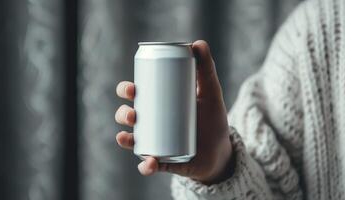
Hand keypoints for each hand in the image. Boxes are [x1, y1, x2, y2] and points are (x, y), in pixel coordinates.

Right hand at [115, 40, 232, 184]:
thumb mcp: (211, 92)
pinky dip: (146, 166)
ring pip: (131, 140)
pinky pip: (148, 165)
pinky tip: (150, 163)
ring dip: (124, 138)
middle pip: (128, 116)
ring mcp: (154, 143)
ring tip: (130, 136)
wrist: (221, 151)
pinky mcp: (161, 162)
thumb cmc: (213, 119)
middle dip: (123, 114)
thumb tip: (198, 43)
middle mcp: (151, 124)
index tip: (131, 89)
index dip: (126, 91)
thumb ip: (206, 68)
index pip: (136, 95)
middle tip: (133, 113)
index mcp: (158, 105)